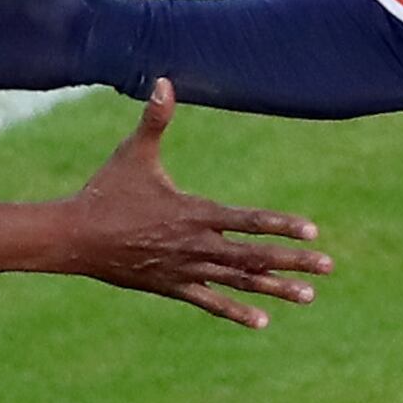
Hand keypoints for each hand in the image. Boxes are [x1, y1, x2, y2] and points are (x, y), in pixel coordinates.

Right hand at [62, 83, 326, 326]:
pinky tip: (262, 322)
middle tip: (328, 266)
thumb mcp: (133, 153)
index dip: (281, 226)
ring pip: (239, 283)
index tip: (313, 231)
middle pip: (254, 256)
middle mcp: (196, 245)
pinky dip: (236, 312)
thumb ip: (155, 119)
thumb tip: (163, 80)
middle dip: (294, 260)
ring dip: (275, 289)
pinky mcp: (171, 287)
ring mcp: (185, 270)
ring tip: (309, 296)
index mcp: (194, 213)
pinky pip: (210, 303)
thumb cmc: (105, 191)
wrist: (75, 237)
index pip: (248, 222)